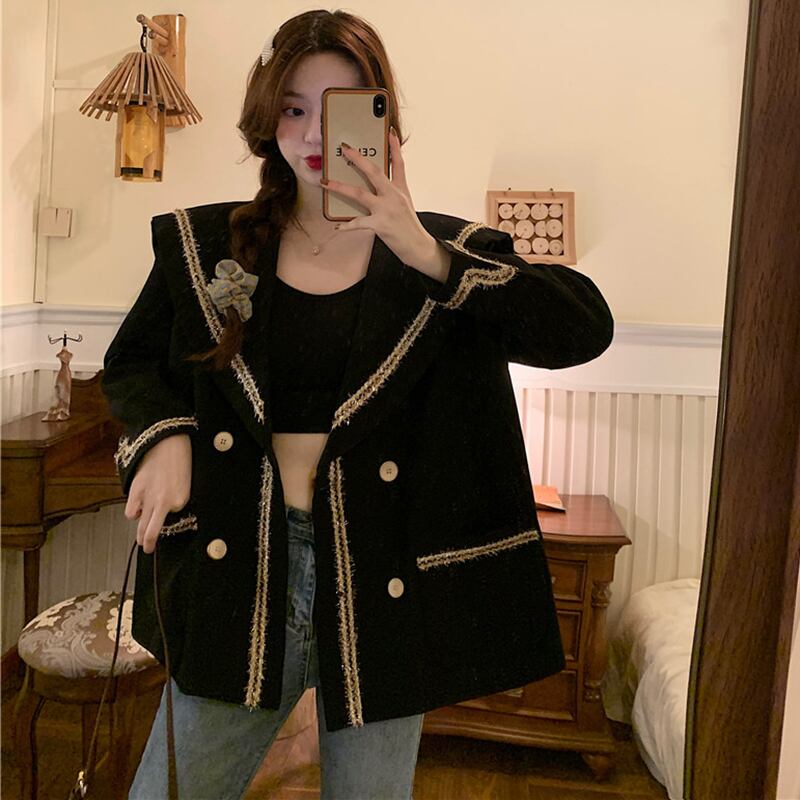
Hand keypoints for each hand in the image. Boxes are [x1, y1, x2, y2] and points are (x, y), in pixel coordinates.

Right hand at [124, 434, 192, 554]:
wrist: (166, 440)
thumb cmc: (179, 457)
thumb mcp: (186, 480)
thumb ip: (176, 497)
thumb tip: (168, 508)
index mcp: (181, 500)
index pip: (174, 517)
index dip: (170, 513)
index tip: (169, 514)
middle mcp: (165, 503)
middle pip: (153, 532)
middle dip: (149, 543)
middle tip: (148, 549)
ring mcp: (149, 499)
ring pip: (140, 526)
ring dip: (139, 532)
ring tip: (139, 537)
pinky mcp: (136, 492)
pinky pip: (131, 512)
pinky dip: (133, 512)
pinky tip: (136, 510)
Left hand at [320, 128, 436, 267]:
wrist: (419, 247)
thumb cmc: (409, 227)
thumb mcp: (405, 205)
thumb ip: (393, 193)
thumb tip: (379, 185)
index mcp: (401, 189)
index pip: (399, 163)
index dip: (394, 146)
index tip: (389, 131)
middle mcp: (394, 196)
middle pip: (374, 172)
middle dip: (357, 159)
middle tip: (345, 148)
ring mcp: (387, 209)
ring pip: (359, 194)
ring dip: (340, 187)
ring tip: (326, 183)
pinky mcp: (381, 225)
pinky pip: (359, 222)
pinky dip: (347, 225)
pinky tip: (338, 226)